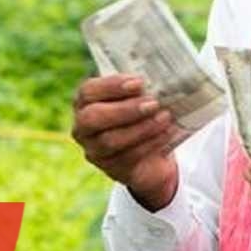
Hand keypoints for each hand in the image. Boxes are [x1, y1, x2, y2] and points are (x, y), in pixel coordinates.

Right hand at [71, 74, 180, 210]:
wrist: (152, 154)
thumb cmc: (142, 116)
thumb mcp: (139, 99)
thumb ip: (141, 90)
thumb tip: (159, 80)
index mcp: (85, 103)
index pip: (88, 91)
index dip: (112, 86)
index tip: (139, 83)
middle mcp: (83, 127)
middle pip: (93, 117)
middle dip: (125, 109)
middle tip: (153, 103)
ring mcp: (94, 151)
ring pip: (111, 140)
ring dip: (142, 127)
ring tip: (165, 117)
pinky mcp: (111, 169)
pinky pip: (128, 157)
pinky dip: (151, 143)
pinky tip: (167, 133)